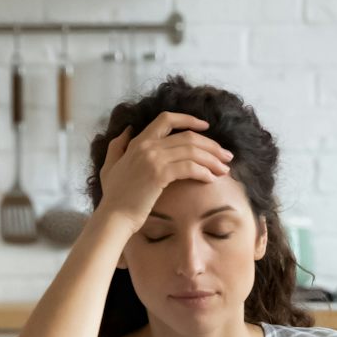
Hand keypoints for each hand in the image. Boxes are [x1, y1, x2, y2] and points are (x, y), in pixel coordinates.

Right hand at [96, 112, 232, 228]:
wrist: (113, 217)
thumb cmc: (113, 197)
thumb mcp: (110, 165)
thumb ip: (117, 146)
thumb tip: (128, 130)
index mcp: (138, 141)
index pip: (167, 119)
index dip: (189, 119)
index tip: (206, 127)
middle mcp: (146, 145)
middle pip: (188, 136)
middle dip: (211, 145)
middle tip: (226, 156)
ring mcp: (153, 158)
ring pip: (192, 151)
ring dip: (213, 159)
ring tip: (225, 169)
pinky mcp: (159, 174)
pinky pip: (189, 167)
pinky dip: (204, 172)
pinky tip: (211, 179)